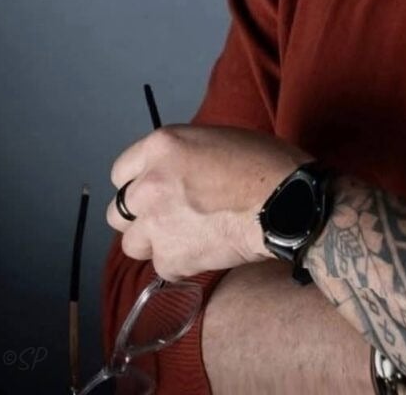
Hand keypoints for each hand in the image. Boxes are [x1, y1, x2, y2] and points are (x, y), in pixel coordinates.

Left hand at [106, 124, 309, 279]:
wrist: (286, 203)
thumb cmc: (264, 162)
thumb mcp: (218, 139)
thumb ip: (185, 155)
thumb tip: (177, 172)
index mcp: (161, 145)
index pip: (121, 171)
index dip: (139, 181)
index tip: (158, 189)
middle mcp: (148, 184)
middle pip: (119, 211)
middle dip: (141, 215)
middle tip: (171, 216)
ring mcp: (156, 224)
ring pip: (132, 243)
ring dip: (154, 242)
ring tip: (185, 238)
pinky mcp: (170, 258)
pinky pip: (163, 266)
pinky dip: (181, 263)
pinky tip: (206, 251)